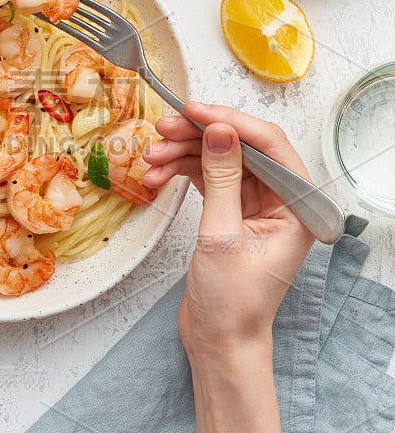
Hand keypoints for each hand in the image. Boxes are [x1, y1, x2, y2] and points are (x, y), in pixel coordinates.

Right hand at [143, 101, 315, 351]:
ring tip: (151, 160)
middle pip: (240, 148)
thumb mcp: (223, 236)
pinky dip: (183, 173)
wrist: (219, 340)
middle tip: (162, 131)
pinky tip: (158, 176)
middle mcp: (281, 200)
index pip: (268, 145)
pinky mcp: (231, 212)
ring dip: (183, 155)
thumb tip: (220, 130)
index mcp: (297, 206)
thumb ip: (222, 178)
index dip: (229, 121)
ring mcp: (255, 205)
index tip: (193, 110)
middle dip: (198, 137)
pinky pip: (208, 178)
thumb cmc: (231, 302)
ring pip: (219, 160)